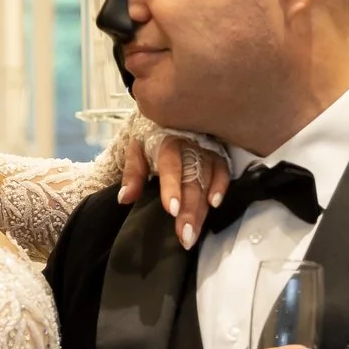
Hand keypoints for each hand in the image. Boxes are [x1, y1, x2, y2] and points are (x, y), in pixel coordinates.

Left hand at [116, 129, 231, 250]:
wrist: (174, 113)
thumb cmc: (153, 136)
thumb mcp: (137, 149)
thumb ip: (133, 174)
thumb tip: (124, 198)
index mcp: (168, 143)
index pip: (171, 166)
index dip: (172, 188)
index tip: (172, 210)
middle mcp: (191, 147)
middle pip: (191, 181)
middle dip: (189, 211)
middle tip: (184, 236)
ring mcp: (207, 151)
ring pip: (207, 182)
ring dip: (201, 210)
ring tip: (193, 234)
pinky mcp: (219, 155)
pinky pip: (223, 172)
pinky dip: (221, 188)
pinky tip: (214, 205)